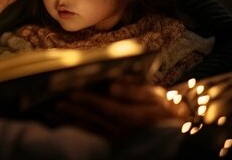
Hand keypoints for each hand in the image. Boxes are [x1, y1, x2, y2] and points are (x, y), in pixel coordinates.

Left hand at [56, 80, 189, 139]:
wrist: (176, 132)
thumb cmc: (164, 109)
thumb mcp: (157, 96)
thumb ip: (136, 91)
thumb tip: (113, 86)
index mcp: (137, 118)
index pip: (110, 110)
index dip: (91, 101)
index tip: (73, 91)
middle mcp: (125, 132)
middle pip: (96, 121)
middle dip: (76, 110)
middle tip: (57, 101)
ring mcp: (118, 141)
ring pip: (92, 130)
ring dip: (73, 120)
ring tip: (55, 110)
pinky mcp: (114, 145)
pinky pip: (93, 137)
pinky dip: (78, 129)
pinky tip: (65, 121)